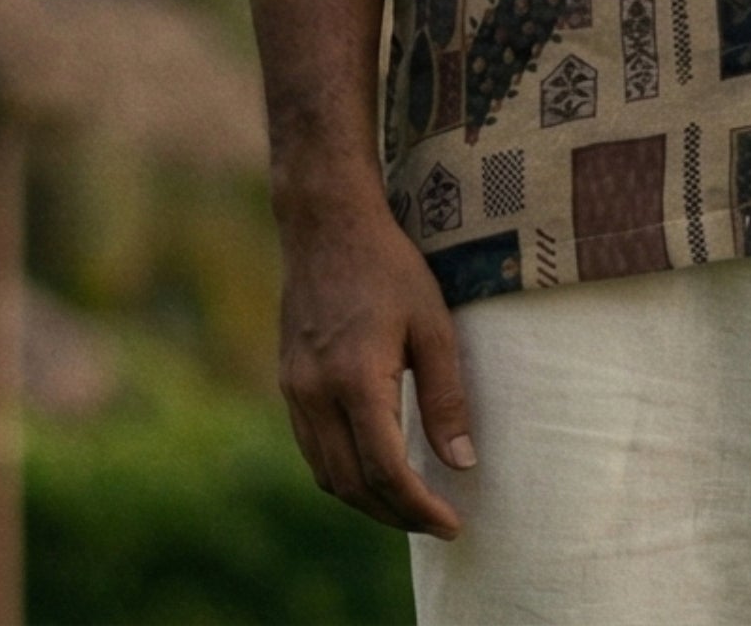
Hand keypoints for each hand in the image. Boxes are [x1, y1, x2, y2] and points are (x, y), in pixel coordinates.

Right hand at [277, 194, 475, 536]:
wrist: (326, 225)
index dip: (420, 508)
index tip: (452, 524)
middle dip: (396, 515)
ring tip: (410, 504)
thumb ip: (446, 396)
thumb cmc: (388, 267)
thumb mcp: (433, 324)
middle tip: (436, 522)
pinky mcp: (289, 384)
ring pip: (327, 475)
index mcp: (356, 380)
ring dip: (367, 501)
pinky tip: (373, 468)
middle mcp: (317, 394)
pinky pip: (312, 449)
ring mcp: (296, 391)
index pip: (386, 472)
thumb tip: (462, 462)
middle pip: (352, 486)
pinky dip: (343, 473)